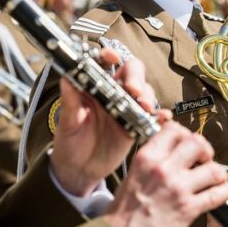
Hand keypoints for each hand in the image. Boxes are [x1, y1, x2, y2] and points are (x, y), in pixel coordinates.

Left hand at [49, 49, 156, 196]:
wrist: (78, 170)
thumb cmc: (69, 143)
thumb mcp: (66, 122)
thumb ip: (70, 100)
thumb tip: (66, 77)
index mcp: (94, 87)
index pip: (105, 63)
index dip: (109, 56)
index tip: (111, 58)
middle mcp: (113, 93)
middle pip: (132, 73)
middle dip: (136, 77)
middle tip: (133, 90)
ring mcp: (126, 109)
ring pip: (144, 92)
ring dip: (148, 96)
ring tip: (145, 107)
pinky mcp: (136, 125)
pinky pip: (152, 116)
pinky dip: (160, 115)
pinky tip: (161, 116)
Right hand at [103, 123, 227, 226]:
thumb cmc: (123, 214)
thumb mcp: (132, 176)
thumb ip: (152, 162)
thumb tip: (169, 153)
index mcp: (147, 158)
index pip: (174, 130)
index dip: (185, 134)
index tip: (188, 141)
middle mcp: (164, 169)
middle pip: (198, 143)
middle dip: (205, 149)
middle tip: (204, 158)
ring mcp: (178, 189)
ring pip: (213, 168)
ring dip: (218, 172)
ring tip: (216, 176)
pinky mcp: (188, 209)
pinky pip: (217, 195)